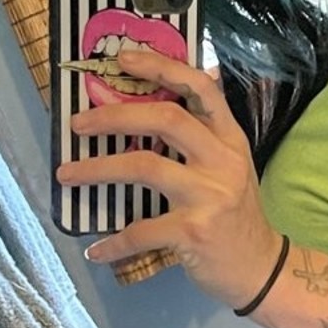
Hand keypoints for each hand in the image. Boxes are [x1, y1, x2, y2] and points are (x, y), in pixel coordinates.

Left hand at [56, 47, 282, 309]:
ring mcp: (210, 196)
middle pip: (166, 119)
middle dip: (115, 115)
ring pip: (145, 166)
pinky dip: (113, 242)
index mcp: (230, 140)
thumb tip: (174, 90)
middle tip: (78, 124)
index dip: (162, 68)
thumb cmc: (237, 214)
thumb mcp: (231, 167)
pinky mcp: (194, 232)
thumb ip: (206, 135)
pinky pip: (141, 231)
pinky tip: (95, 250)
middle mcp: (223, 161)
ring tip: (66, 174)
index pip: (202, 89)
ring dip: (97, 169)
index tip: (123, 59)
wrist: (261, 267)